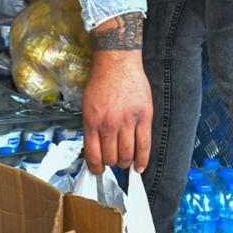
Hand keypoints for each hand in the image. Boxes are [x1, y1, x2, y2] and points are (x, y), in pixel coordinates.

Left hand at [82, 16, 151, 173]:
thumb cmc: (100, 81)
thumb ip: (91, 126)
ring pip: (127, 155)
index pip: (93, 155)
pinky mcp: (144, 118)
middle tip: (113, 162)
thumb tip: (95, 148)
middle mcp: (109, 125)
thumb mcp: (87, 105)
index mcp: (92, 122)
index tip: (98, 170)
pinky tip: (140, 167)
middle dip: (111, 164)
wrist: (117, 62)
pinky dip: (142, 160)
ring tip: (125, 162)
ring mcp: (127, 122)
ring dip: (125, 163)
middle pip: (111, 157)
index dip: (96, 168)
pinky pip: (145, 145)